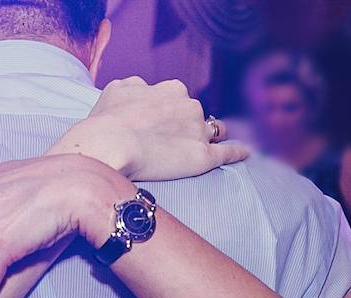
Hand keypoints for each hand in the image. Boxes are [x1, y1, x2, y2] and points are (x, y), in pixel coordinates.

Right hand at [53, 77, 250, 182]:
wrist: (108, 144)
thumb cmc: (106, 120)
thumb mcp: (116, 90)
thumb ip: (134, 88)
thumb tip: (139, 89)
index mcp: (171, 89)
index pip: (178, 98)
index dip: (170, 111)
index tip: (161, 122)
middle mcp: (189, 105)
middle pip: (196, 114)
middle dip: (189, 123)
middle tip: (174, 140)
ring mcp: (197, 131)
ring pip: (214, 130)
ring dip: (212, 135)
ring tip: (209, 143)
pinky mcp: (202, 157)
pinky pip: (227, 152)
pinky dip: (238, 151)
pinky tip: (245, 152)